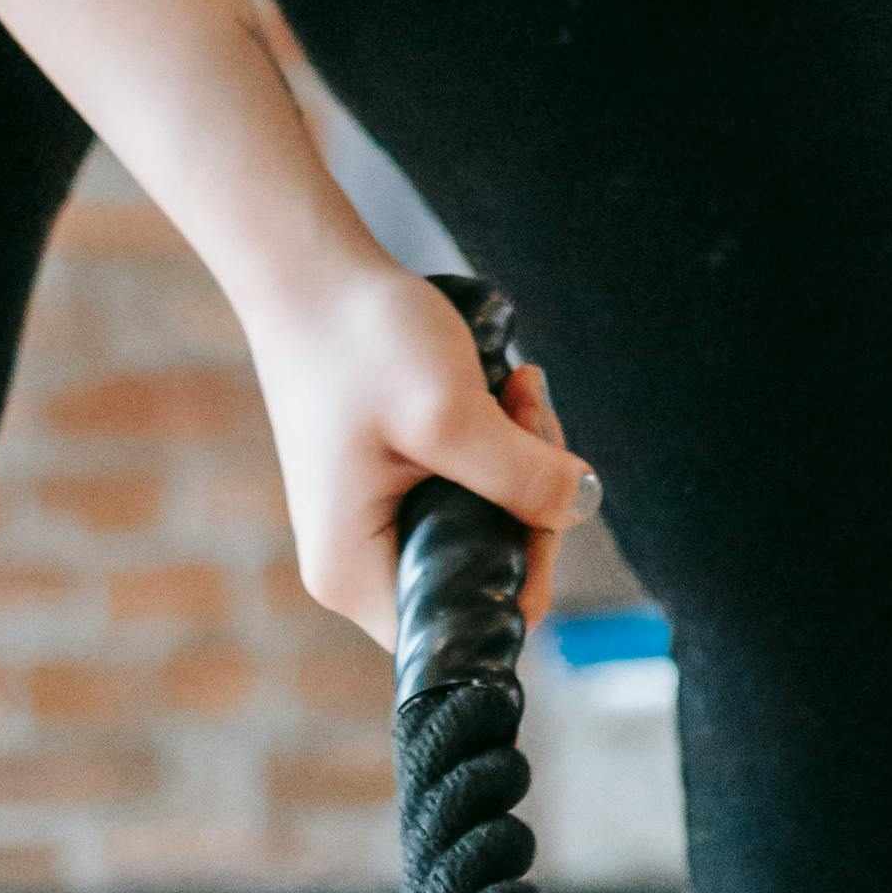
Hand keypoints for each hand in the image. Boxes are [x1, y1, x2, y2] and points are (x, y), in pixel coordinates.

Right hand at [246, 253, 593, 651]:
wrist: (307, 269)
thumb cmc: (356, 341)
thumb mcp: (450, 412)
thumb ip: (523, 474)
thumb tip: (584, 505)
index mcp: (357, 573)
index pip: (473, 623)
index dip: (529, 566)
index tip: (543, 485)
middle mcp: (360, 564)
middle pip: (488, 569)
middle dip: (532, 496)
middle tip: (529, 410)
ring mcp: (375, 521)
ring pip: (488, 523)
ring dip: (521, 459)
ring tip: (516, 386)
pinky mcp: (390, 482)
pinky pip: (469, 488)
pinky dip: (498, 443)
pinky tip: (501, 387)